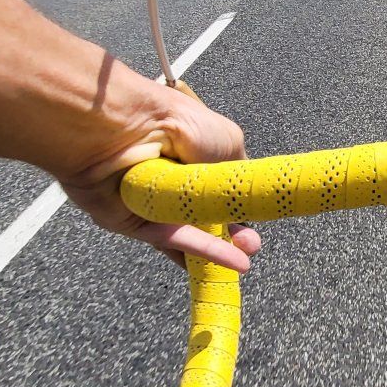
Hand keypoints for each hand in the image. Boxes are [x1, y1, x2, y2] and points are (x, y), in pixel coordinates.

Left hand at [58, 82, 261, 271]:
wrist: (127, 129)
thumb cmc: (177, 124)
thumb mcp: (227, 139)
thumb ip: (240, 169)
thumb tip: (245, 192)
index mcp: (194, 156)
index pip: (221, 188)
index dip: (241, 205)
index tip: (259, 217)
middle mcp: (175, 181)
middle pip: (209, 216)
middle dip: (235, 231)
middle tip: (253, 243)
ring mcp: (156, 207)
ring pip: (194, 233)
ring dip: (222, 247)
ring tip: (247, 256)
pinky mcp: (138, 227)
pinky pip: (176, 242)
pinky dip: (205, 253)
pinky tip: (234, 262)